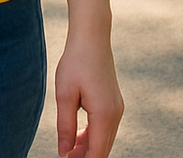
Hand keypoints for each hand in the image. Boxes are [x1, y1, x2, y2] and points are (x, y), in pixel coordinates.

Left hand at [54, 34, 123, 157]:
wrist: (92, 37)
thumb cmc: (76, 62)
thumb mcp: (65, 95)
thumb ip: (65, 126)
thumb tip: (65, 152)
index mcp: (104, 114)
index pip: (96, 152)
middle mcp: (115, 113)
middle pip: (103, 148)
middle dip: (86, 157)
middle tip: (66, 156)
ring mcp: (117, 107)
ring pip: (105, 138)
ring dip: (89, 146)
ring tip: (69, 148)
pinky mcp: (114, 101)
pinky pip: (106, 126)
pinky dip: (93, 134)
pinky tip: (78, 134)